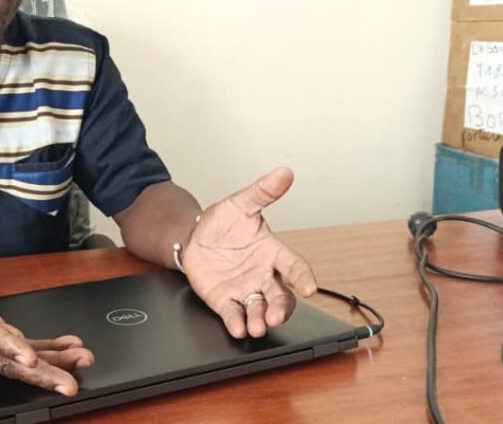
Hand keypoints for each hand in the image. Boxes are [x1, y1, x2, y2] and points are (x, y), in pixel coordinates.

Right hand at [0, 229, 93, 395]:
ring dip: (53, 365)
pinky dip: (50, 352)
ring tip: (83, 359)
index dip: (9, 348)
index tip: (31, 359)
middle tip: (70, 384)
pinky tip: (70, 348)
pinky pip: (26, 353)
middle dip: (41, 374)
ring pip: (21, 364)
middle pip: (8, 363)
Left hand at [181, 167, 316, 338]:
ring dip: (261, 319)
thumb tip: (285, 172)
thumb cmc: (223, 222)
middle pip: (280, 296)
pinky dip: (238, 323)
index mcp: (272, 252)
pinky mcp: (225, 300)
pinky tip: (239, 329)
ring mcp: (245, 289)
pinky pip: (235, 314)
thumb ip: (263, 192)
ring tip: (258, 327)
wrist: (194, 237)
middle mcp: (263, 275)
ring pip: (260, 309)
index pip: (294, 266)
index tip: (309, 287)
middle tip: (276, 317)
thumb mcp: (241, 204)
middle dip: (281, 308)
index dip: (303, 277)